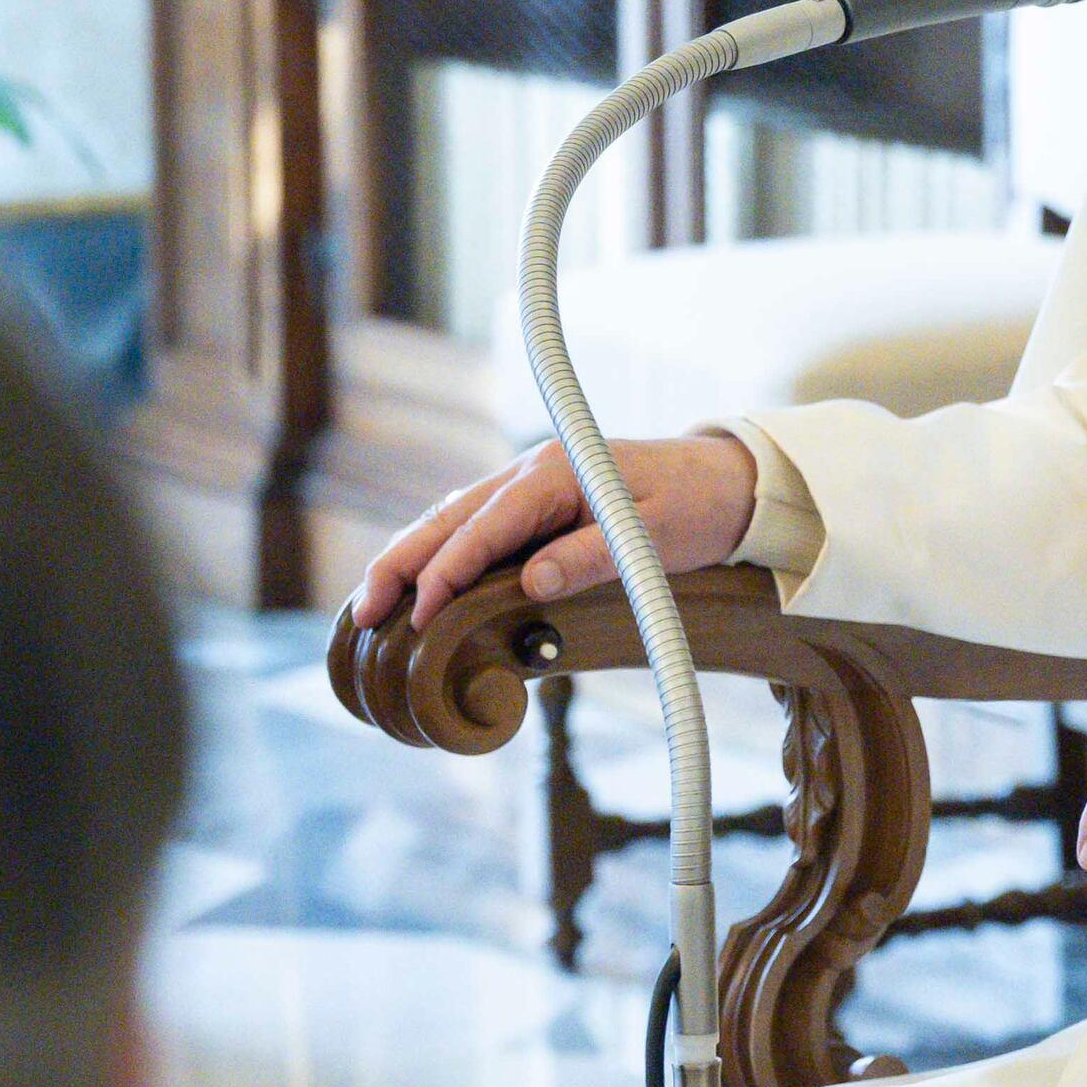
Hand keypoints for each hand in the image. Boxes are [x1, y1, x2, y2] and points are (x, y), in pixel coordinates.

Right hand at [351, 432, 759, 625]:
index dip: (446, 572)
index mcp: (554, 476)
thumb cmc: (694, 509)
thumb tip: (530, 586)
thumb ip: (591, 557)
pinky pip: (469, 527)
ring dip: (406, 560)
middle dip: (399, 565)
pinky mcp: (532, 506)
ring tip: (368, 605)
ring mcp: (526, 486)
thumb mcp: (654, 538)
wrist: (724, 481)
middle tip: (362, 612)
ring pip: (448, 521)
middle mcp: (529, 473)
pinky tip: (411, 583)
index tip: (418, 613)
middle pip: (446, 519)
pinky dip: (434, 553)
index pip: (484, 528)